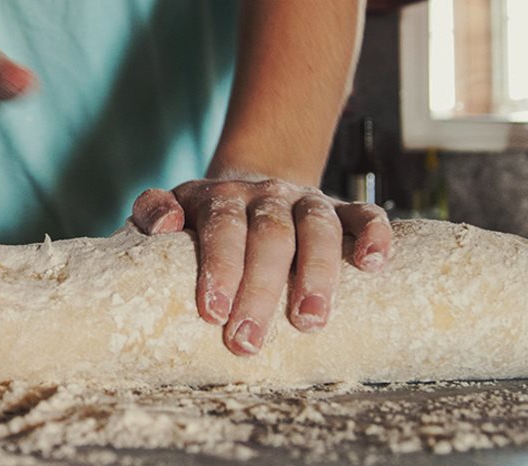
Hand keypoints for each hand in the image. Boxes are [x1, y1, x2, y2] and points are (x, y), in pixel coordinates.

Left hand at [132, 176, 391, 355]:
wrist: (252, 187)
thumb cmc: (206, 219)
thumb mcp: (173, 207)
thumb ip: (153, 210)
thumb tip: (163, 225)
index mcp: (221, 198)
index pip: (221, 227)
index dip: (219, 267)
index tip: (212, 312)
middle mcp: (266, 196)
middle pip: (270, 235)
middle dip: (260, 289)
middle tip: (248, 341)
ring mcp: (307, 201)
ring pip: (318, 227)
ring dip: (317, 272)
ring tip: (310, 321)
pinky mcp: (342, 210)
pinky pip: (365, 214)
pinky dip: (374, 235)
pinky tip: (373, 265)